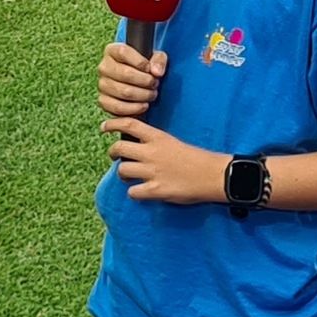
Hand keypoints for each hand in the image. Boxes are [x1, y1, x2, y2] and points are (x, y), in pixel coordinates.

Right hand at [97, 43, 169, 128]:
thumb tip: (156, 72)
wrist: (136, 82)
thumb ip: (159, 60)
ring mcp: (102, 84)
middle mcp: (104, 66)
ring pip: (124, 92)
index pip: (123, 52)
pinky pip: (118, 107)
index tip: (150, 69)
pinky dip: (134, 108)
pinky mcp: (103, 101)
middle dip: (145, 81)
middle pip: (125, 74)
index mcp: (112, 50)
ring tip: (152, 94)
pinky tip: (144, 105)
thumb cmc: (145, 67)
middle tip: (155, 84)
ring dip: (143, 95)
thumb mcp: (155, 57)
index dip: (139, 61)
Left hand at [108, 118, 227, 204]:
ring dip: (123, 174)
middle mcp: (152, 153)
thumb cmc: (196, 158)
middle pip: (119, 148)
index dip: (113, 123)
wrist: (213, 175)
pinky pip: (133, 192)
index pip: (129, 124)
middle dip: (113, 153)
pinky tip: (141, 192)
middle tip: (115, 157)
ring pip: (122, 170)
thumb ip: (156, 144)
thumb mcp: (174, 143)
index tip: (104, 127)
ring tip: (130, 177)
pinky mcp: (156, 190)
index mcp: (158, 138)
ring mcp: (152, 172)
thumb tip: (138, 146)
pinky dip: (134, 193)